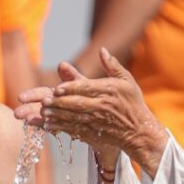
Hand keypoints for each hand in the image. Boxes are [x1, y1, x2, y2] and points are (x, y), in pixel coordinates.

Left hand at [25, 49, 167, 176]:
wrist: (140, 132)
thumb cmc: (133, 104)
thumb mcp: (127, 81)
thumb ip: (113, 66)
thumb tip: (102, 50)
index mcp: (108, 91)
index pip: (86, 88)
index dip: (70, 88)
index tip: (56, 88)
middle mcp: (101, 106)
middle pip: (76, 104)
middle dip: (59, 103)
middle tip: (44, 101)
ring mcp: (96, 121)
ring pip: (73, 117)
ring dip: (56, 115)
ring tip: (42, 112)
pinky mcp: (93, 134)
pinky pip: (74, 130)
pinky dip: (60, 127)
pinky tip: (48, 125)